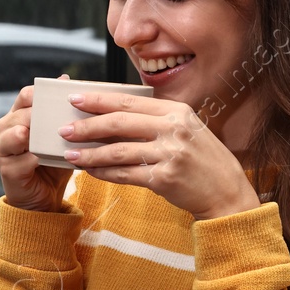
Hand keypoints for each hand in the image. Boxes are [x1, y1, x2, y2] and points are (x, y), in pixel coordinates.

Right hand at [0, 78, 74, 212]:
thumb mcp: (60, 136)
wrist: (45, 197)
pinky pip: (18, 161)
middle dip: (38, 115)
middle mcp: (5, 130)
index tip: (59, 94)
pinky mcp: (6, 170)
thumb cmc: (52, 163)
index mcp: (18, 117)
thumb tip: (65, 78)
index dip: (39, 93)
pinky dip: (31, 159)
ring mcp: (2, 150)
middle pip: (19, 114)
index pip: (25, 96)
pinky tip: (40, 159)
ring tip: (37, 134)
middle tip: (56, 116)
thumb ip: (60, 111)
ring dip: (27, 134)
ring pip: (13, 135)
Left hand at [59, 91, 261, 219]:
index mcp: (176, 110)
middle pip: (119, 123)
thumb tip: (108, 116)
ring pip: (118, 151)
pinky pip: (125, 174)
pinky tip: (90, 172)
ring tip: (69, 154)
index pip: (128, 102)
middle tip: (63, 129)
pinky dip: (104, 173)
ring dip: (90, 153)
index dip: (98, 100)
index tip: (74, 98)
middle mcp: (173, 128)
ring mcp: (170, 153)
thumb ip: (153, 121)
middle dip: (86, 126)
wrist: (226, 192)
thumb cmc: (200, 159)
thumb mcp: (183, 129)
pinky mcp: (165, 178)